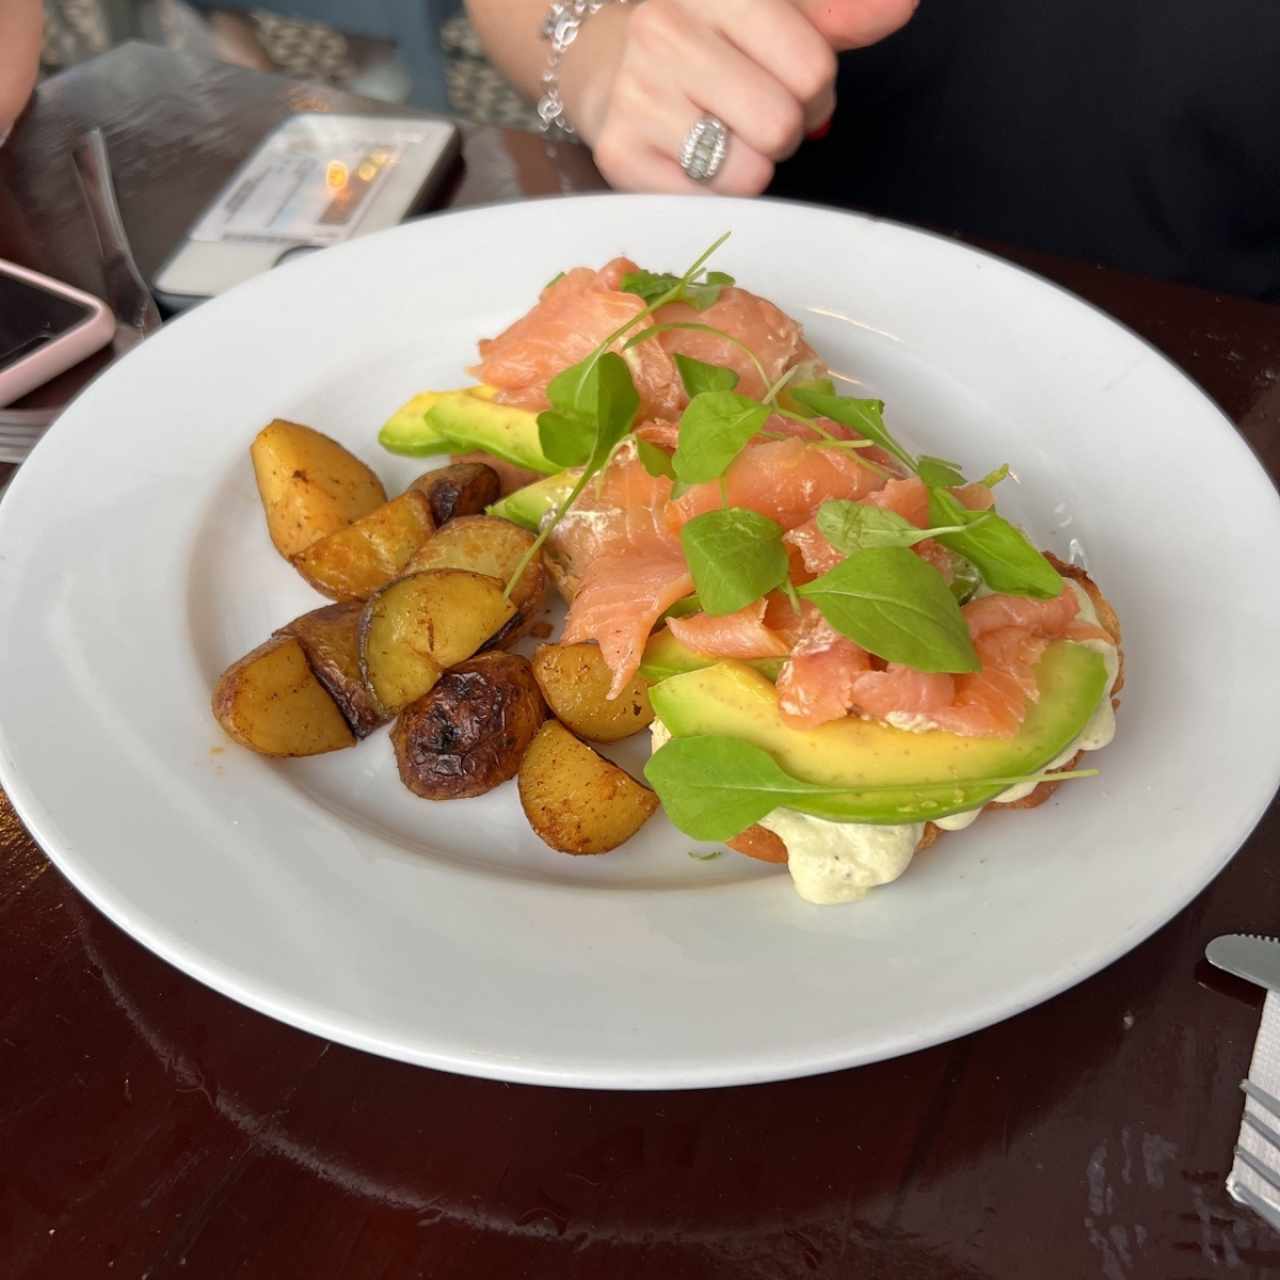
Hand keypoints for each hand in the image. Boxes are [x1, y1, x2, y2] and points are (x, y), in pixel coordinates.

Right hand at [560, 0, 915, 193]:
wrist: (607, 67)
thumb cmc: (710, 42)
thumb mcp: (775, 15)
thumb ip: (839, 15)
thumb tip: (902, 5)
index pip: (811, 68)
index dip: (815, 92)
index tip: (788, 86)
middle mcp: (667, 28)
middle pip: (781, 123)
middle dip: (782, 132)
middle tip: (753, 118)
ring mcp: (639, 92)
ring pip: (749, 169)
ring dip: (750, 165)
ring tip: (722, 138)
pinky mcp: (620, 153)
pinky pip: (710, 200)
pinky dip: (713, 192)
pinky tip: (691, 160)